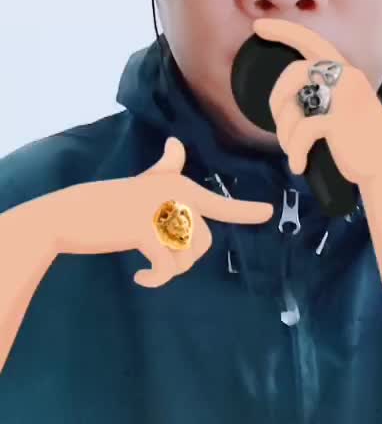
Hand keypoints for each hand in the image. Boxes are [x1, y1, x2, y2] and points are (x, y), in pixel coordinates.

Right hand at [42, 138, 273, 287]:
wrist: (71, 214)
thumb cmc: (108, 202)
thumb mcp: (142, 183)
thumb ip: (165, 169)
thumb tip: (176, 145)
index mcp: (176, 184)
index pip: (216, 201)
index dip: (244, 211)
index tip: (269, 214)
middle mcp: (174, 194)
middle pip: (203, 240)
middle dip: (187, 258)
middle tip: (159, 262)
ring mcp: (160, 212)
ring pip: (188, 254)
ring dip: (170, 269)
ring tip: (150, 267)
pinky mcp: (145, 231)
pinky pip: (167, 266)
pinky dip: (156, 278)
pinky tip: (140, 278)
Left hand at [253, 18, 381, 187]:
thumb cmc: (360, 143)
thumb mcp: (344, 109)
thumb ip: (323, 95)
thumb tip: (287, 99)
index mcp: (347, 73)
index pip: (311, 41)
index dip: (284, 31)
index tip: (258, 26)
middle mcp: (348, 78)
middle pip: (295, 71)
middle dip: (277, 96)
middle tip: (277, 120)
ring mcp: (345, 98)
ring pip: (294, 101)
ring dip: (284, 129)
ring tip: (291, 148)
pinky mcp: (340, 121)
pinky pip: (301, 131)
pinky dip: (295, 151)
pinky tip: (299, 165)